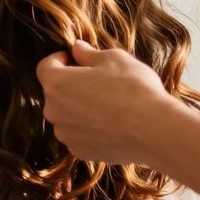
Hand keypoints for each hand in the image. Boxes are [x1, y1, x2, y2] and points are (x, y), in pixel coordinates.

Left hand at [38, 41, 184, 164]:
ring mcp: (65, 134)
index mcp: (57, 83)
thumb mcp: (114, 59)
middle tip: (98, 81)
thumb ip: (88, 53)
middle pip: (55, 92)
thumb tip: (76, 48)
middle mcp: (54, 111)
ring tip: (108, 104)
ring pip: (66, 115)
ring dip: (79, 108)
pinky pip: (78, 134)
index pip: (45, 67)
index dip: (60, 59)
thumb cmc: (133, 88)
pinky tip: (111, 124)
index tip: (76, 59)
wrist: (154, 130)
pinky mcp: (80, 151)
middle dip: (71, 84)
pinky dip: (88, 128)